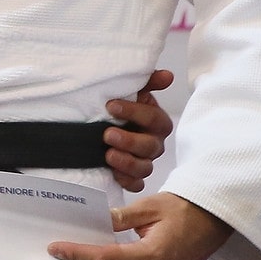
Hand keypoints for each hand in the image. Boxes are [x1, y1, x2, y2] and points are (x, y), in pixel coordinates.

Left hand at [102, 68, 173, 191]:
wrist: (93, 127)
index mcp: (154, 121)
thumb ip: (146, 82)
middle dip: (129, 140)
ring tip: (108, 154)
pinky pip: (135, 184)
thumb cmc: (115, 109)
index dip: (134, 112)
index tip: (110, 106)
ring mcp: (144, 161)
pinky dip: (126, 180)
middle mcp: (153, 142)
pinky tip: (113, 174)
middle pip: (150, 146)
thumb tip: (167, 76)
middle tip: (108, 134)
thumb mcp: (128, 91)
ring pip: (145, 167)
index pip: (153, 118)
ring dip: (127, 162)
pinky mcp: (132, 177)